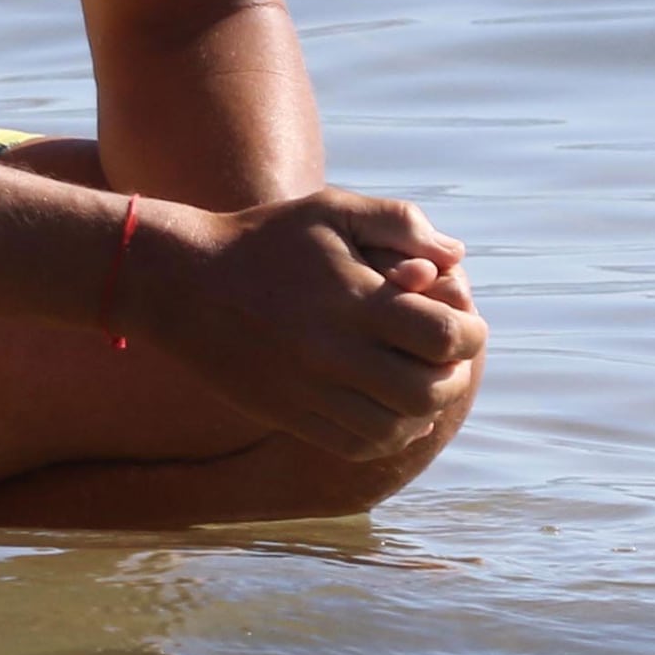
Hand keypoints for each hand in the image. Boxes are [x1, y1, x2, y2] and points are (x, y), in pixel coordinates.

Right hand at [132, 191, 483, 458]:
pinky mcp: (291, 414)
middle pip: (427, 390)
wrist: (184, 282)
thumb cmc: (267, 239)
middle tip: (447, 360)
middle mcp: (334, 351)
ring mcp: (311, 389)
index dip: (471, 333)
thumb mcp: (333, 210)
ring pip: (395, 428)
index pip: (445, 336)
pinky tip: (389, 410)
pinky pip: (357, 444)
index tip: (466, 323)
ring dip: (423, 411)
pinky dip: (387, 435)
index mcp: (354, 299)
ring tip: (421, 386)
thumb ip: (401, 222)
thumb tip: (455, 255)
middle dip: (452, 376)